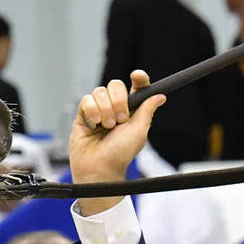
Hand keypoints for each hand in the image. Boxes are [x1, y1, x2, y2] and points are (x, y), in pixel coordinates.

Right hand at [69, 70, 164, 215]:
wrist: (99, 168)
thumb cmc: (120, 154)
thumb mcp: (140, 131)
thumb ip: (147, 110)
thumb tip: (160, 95)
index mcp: (132, 110)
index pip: (136, 87)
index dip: (138, 79)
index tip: (137, 76)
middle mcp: (114, 108)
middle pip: (115, 85)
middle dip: (118, 100)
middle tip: (120, 119)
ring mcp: (98, 111)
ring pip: (99, 92)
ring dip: (105, 109)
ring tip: (106, 126)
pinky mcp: (83, 116)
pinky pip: (86, 100)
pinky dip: (92, 111)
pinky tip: (94, 124)